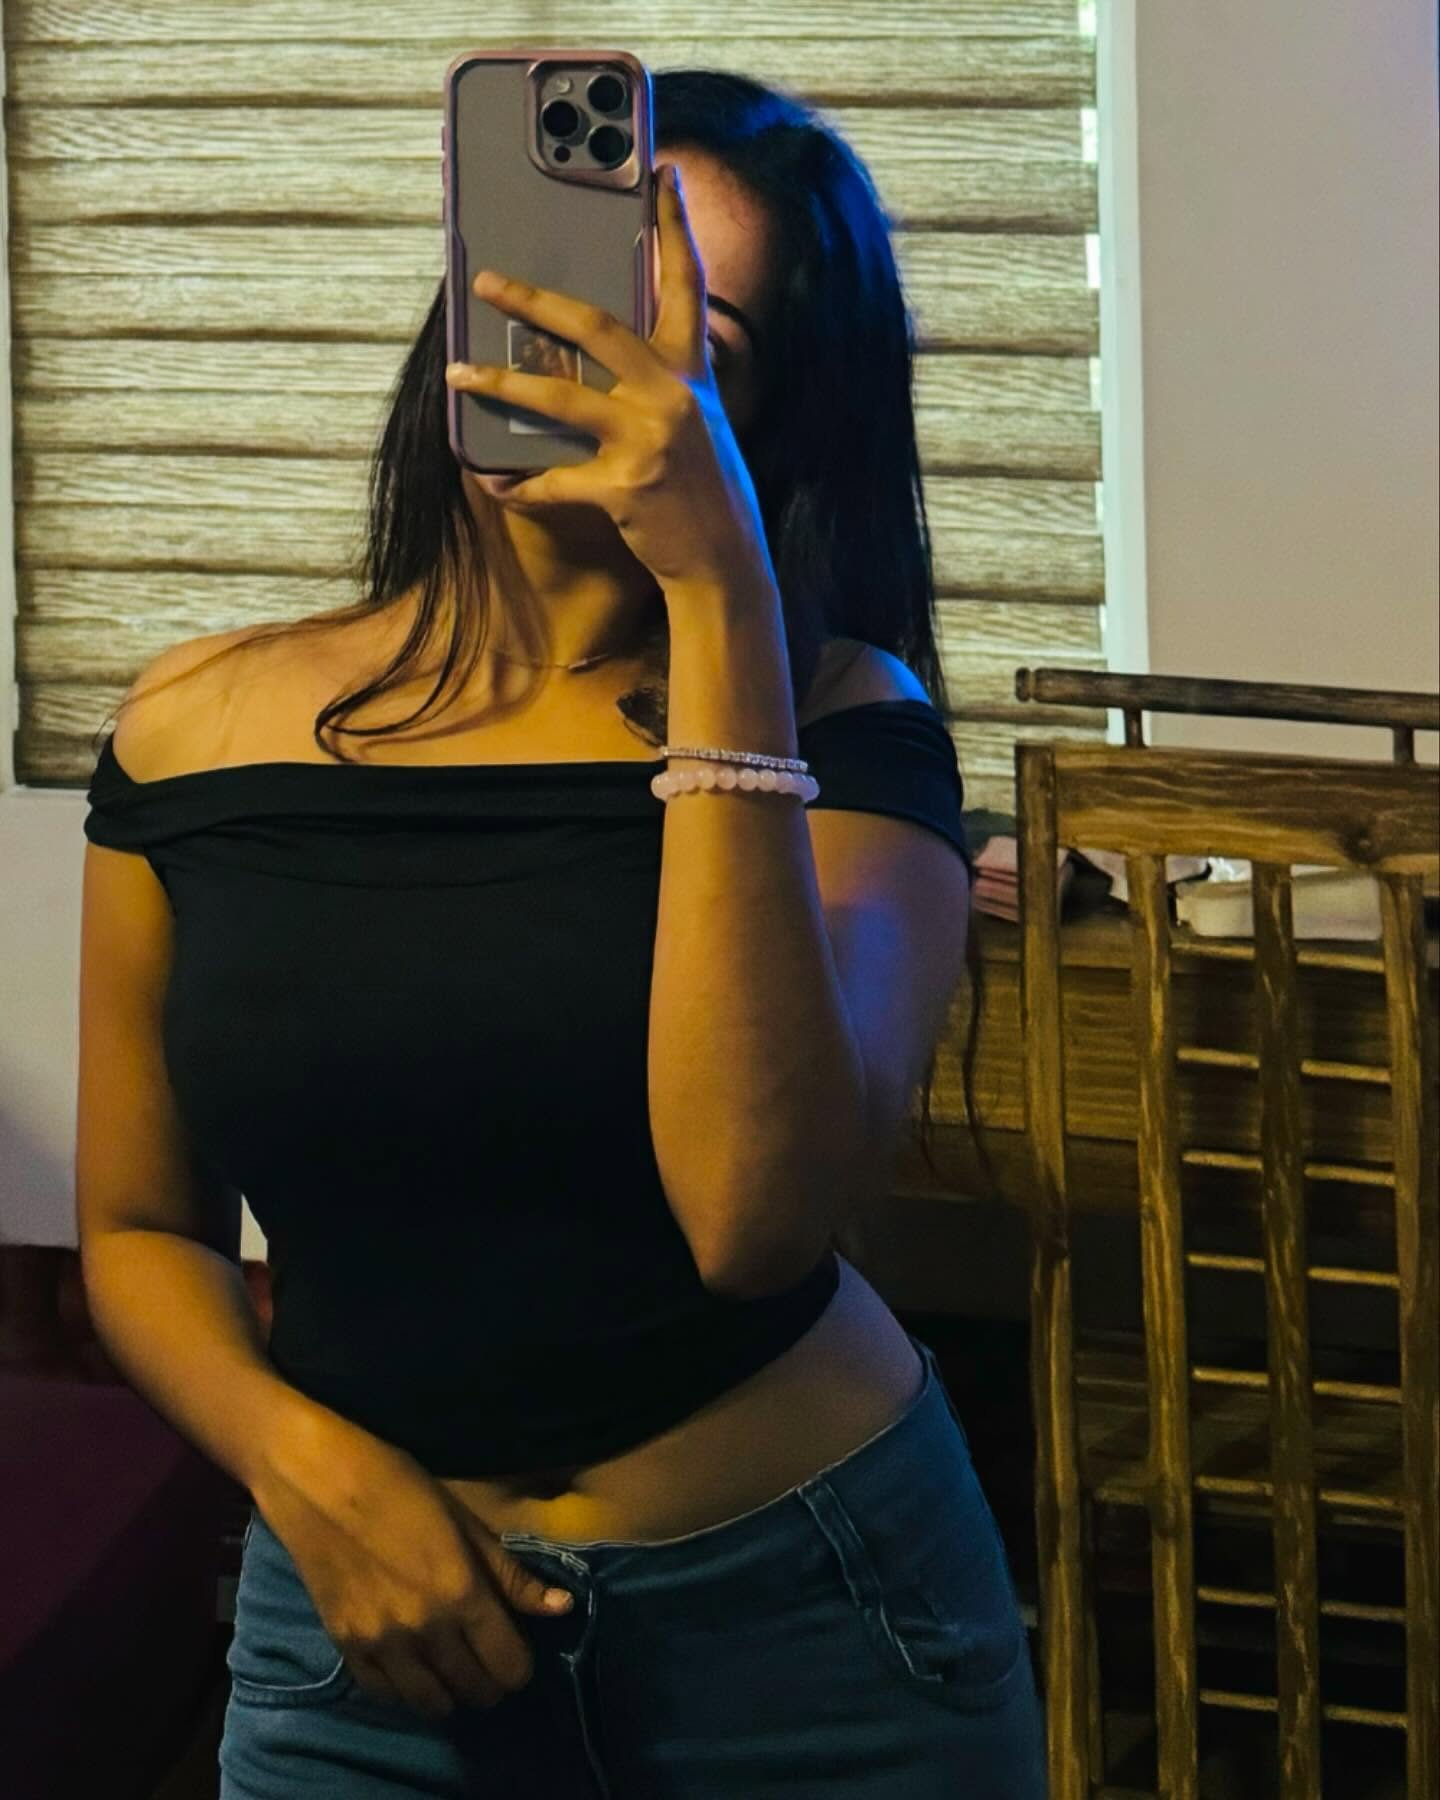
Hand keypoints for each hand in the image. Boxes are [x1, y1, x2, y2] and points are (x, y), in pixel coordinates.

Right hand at [250, 1405, 571, 1716]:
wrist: (318, 1479)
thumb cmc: (400, 1484)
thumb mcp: (465, 1521)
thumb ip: (512, 1574)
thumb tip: (564, 1608)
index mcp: (462, 1594)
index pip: (510, 1667)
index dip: (522, 1664)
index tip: (517, 1646)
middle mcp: (425, 1631)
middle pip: (476, 1691)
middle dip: (492, 1679)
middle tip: (488, 1654)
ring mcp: (381, 1645)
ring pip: (432, 1705)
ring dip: (452, 1691)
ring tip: (454, 1665)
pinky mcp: (345, 1648)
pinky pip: (385, 1696)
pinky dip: (407, 1690)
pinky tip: (414, 1666)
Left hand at [444, 163, 775, 597]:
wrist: (727, 565)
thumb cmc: (708, 495)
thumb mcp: (699, 427)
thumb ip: (662, 388)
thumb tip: (598, 364)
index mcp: (692, 374)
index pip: (686, 283)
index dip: (674, 225)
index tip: (661, 173)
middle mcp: (672, 397)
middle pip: (595, 327)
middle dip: (534, 300)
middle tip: (487, 280)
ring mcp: (648, 441)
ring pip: (558, 399)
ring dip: (500, 386)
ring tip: (458, 376)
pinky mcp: (625, 488)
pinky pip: (555, 481)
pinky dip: (522, 485)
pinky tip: (496, 483)